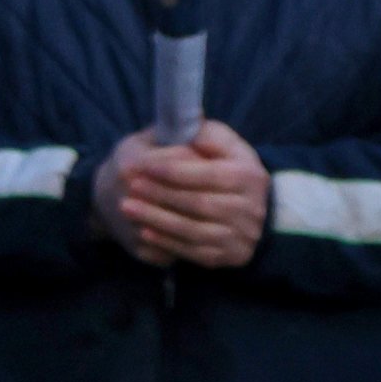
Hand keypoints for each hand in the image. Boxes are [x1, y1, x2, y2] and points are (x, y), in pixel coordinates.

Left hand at [92, 120, 270, 268]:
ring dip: (157, 219)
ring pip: (195, 230)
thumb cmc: (217, 166)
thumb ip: (207, 134)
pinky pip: (195, 251)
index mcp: (251, 175)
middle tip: (131, 187)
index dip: (175, 170)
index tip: (145, 166)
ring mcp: (243, 235)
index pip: (210, 174)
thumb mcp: (218, 143)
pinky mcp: (232, 256)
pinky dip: (167, 242)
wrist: (240, 204)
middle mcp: (252, 208)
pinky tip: (144, 231)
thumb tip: (193, 126)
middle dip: (162, 195)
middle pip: (201, 204)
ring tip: (128, 208)